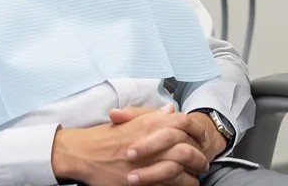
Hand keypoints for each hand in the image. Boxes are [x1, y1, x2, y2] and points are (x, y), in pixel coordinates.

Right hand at [52, 105, 206, 185]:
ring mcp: (149, 162)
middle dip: (199, 157)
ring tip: (197, 177)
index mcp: (149, 124)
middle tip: (203, 162)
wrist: (84, 153)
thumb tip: (170, 110)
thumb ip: (152, 115)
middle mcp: (153, 141)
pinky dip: (181, 185)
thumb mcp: (128, 120)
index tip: (202, 137)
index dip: (197, 129)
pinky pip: (169, 183)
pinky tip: (186, 185)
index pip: (184, 122)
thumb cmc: (104, 137)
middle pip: (187, 148)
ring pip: (181, 168)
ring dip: (193, 174)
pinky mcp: (144, 179)